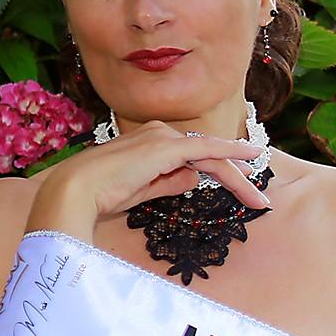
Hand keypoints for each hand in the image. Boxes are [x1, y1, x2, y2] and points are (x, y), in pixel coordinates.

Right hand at [48, 119, 270, 219]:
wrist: (74, 192)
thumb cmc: (100, 195)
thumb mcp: (143, 191)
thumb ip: (169, 182)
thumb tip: (195, 178)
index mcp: (152, 144)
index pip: (196, 157)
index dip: (222, 171)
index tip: (244, 186)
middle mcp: (160, 135)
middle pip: (209, 156)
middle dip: (238, 178)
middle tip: (260, 200)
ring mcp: (163, 138)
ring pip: (213, 156)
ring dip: (239, 179)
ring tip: (259, 200)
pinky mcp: (166, 147)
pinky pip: (208, 149)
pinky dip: (232, 154)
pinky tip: (252, 159)